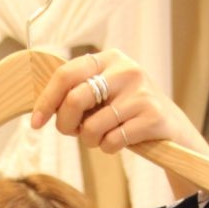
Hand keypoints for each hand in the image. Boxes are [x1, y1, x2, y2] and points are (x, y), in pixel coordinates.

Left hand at [30, 49, 208, 195]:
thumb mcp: (104, 95)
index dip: (47, 101)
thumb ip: (77, 95)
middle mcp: (125, 69)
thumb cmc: (127, 115)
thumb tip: (42, 109)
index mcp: (109, 58)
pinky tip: (121, 142)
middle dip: (66, 124)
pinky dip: (109, 148)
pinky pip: (112, 141)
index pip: (66, 74)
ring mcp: (140, 92)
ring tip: (103, 138)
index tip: (36, 123)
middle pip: (75, 98)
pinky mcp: (152, 116)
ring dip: (91, 141)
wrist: (171, 130)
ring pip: (92, 126)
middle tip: (74, 134)